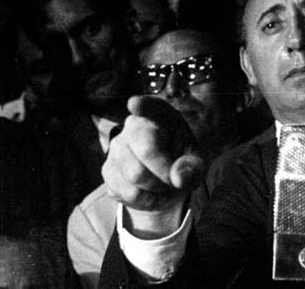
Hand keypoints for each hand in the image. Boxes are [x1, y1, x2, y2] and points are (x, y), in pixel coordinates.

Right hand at [102, 96, 203, 236]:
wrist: (165, 183)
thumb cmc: (182, 163)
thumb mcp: (196, 163)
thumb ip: (193, 168)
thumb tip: (178, 178)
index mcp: (161, 116)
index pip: (151, 107)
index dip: (143, 106)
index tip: (136, 104)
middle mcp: (134, 127)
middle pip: (146, 150)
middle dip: (166, 172)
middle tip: (175, 180)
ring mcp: (116, 148)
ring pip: (136, 175)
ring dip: (157, 189)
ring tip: (164, 185)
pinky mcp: (107, 170)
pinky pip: (127, 192)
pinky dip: (146, 200)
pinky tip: (151, 193)